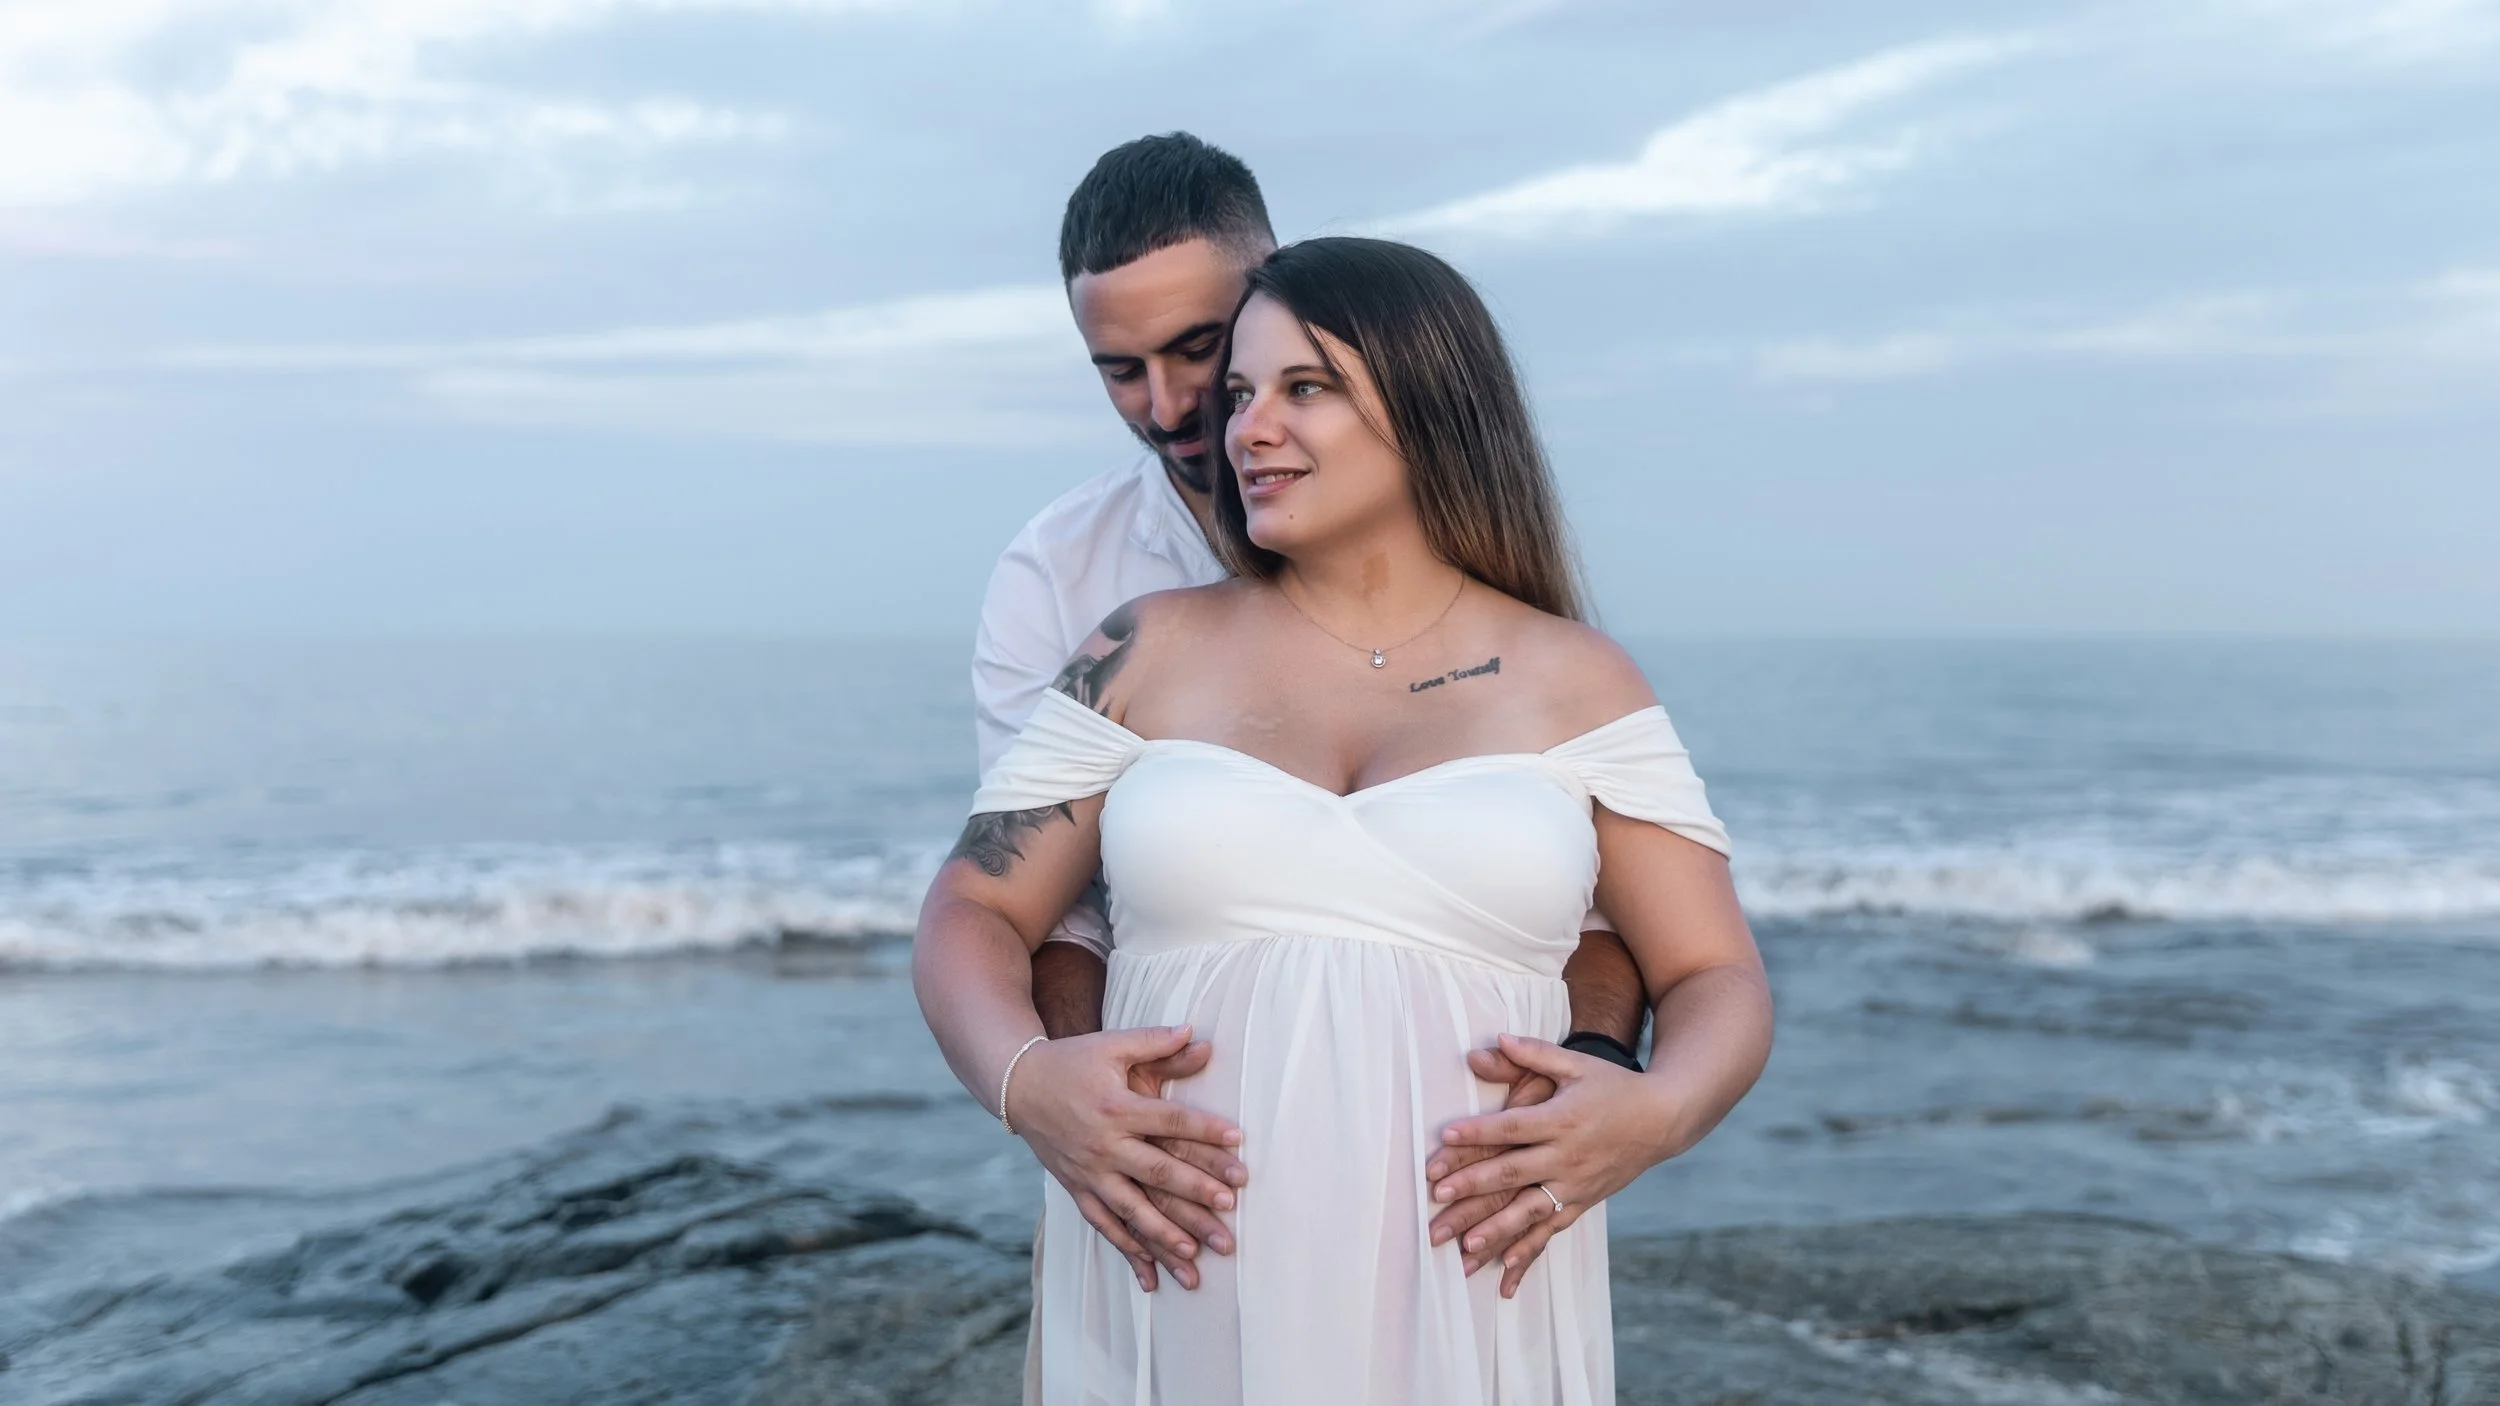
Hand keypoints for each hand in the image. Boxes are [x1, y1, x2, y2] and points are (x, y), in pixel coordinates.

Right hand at [1007, 1025, 1246, 1292]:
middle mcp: (1103, 1144)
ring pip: (1131, 1209)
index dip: (1205, 1129)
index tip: (1239, 1141)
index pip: (1169, 1120)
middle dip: (1195, 1190)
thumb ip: (1154, 1042)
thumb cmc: (1072, 1061)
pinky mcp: (1077, 1189)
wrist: (1019, 1086)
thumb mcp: (1112, 1045)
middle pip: (1156, 1170)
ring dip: (1164, 1234)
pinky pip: (1104, 1225)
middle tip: (1230, 1206)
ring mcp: (1088, 1172)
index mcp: (1116, 1106)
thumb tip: (1197, 1034)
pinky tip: (1152, 1274)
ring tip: (1197, 1253)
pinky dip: (1128, 1249)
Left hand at [1426, 1034, 1679, 1298]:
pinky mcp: (1583, 1204)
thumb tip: (1495, 1039)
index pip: (1513, 1127)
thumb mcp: (1577, 1064)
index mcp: (1563, 1118)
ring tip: (1465, 1247)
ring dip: (1496, 1231)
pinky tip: (1505, 1271)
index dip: (1478, 1132)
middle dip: (1473, 1185)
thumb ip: (1534, 1053)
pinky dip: (1528, 1251)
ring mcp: (1576, 1185)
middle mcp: (1568, 1156)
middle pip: (1514, 1172)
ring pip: (1530, 1212)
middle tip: (1437, 1196)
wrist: (1662, 1120)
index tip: (1445, 1138)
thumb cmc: (1614, 1087)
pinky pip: (1552, 1231)